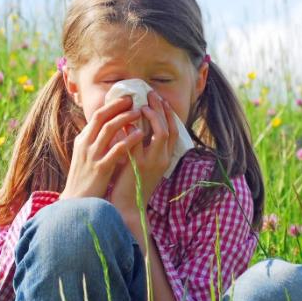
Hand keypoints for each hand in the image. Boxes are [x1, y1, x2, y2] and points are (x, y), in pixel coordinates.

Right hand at [60, 96, 144, 199]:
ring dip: (125, 118)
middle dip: (118, 106)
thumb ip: (95, 142)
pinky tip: (140, 134)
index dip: (112, 105)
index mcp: (82, 140)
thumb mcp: (85, 156)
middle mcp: (85, 145)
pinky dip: (128, 140)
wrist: (78, 203)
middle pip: (101, 117)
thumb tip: (108, 128)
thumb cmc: (85, 180)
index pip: (97, 116)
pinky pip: (116, 150)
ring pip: (108, 130)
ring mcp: (92, 156)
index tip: (126, 98)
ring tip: (140, 112)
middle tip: (134, 99)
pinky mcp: (100, 168)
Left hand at [108, 91, 177, 221]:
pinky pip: (139, 140)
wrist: (127, 206)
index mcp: (165, 158)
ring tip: (143, 103)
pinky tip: (128, 118)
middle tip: (152, 94)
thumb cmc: (132, 183)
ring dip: (153, 115)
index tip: (161, 100)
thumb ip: (143, 146)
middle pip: (169, 128)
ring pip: (160, 132)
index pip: (174, 131)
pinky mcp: (138, 164)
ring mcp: (152, 162)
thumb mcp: (143, 163)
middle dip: (161, 109)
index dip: (169, 114)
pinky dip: (134, 127)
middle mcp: (162, 159)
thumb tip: (136, 124)